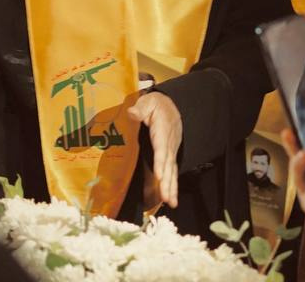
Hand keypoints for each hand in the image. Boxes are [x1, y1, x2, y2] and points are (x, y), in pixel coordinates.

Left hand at [128, 92, 181, 208]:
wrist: (169, 105)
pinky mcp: (170, 155)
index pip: (161, 148)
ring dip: (171, 187)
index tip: (159, 175)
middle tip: (166, 198)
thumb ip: (140, 108)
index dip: (160, 162)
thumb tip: (132, 112)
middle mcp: (169, 143)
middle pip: (168, 165)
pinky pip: (172, 171)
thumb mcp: (147, 102)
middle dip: (168, 182)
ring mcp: (171, 150)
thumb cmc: (155, 105)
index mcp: (162, 131)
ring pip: (172, 171)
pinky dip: (172, 185)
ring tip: (171, 202)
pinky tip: (170, 198)